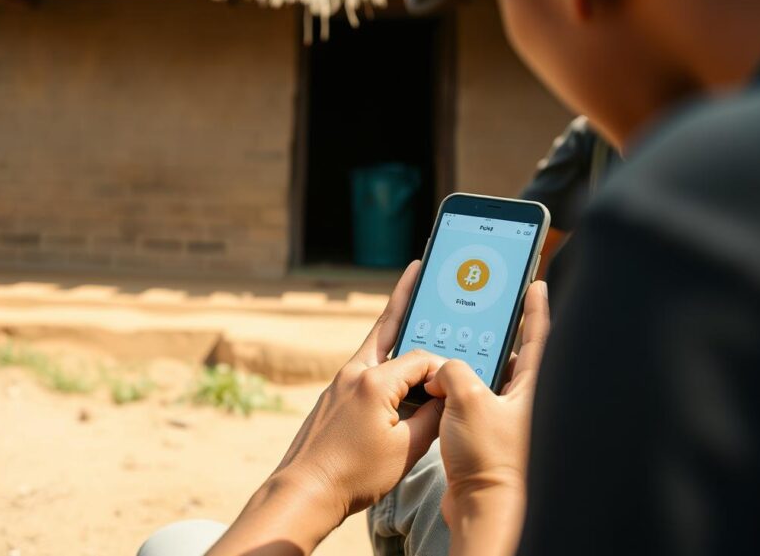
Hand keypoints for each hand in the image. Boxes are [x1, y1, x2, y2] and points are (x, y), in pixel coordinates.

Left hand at [207, 262, 446, 555]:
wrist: (304, 490)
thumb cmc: (355, 475)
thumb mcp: (407, 450)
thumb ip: (433, 417)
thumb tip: (446, 396)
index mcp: (375, 381)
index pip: (422, 360)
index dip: (442, 371)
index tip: (455, 384)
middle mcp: (354, 372)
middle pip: (389, 327)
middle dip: (407, 299)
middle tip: (418, 269)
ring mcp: (340, 382)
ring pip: (376, 346)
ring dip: (396, 329)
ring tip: (412, 306)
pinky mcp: (334, 396)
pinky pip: (365, 368)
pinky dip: (383, 360)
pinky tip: (395, 367)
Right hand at [425, 281, 549, 552]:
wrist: (481, 508)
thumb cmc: (487, 457)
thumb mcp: (467, 398)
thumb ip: (454, 370)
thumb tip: (442, 370)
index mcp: (531, 387)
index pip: (539, 337)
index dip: (536, 308)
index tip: (535, 284)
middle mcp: (522, 400)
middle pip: (508, 355)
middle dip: (489, 336)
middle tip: (476, 313)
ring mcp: (504, 417)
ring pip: (484, 378)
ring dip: (464, 366)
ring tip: (446, 351)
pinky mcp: (485, 434)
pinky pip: (469, 400)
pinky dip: (454, 391)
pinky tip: (437, 386)